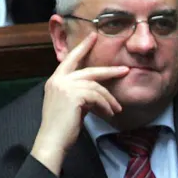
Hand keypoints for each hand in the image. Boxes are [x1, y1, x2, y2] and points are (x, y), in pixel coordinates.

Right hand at [29, 32, 128, 174]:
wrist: (52, 141)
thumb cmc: (62, 127)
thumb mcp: (70, 105)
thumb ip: (79, 93)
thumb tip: (97, 90)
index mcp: (55, 81)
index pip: (70, 59)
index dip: (82, 47)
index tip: (93, 36)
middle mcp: (58, 80)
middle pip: (90, 70)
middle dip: (109, 71)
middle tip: (125, 70)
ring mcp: (64, 86)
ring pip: (96, 86)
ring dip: (109, 99)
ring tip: (116, 109)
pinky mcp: (73, 95)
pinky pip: (97, 96)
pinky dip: (106, 105)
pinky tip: (109, 114)